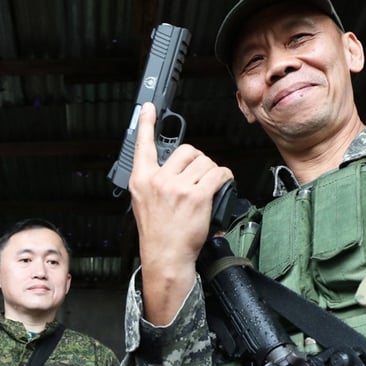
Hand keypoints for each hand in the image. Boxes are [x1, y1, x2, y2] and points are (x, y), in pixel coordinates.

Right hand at [129, 102, 233, 324]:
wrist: (165, 257)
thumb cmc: (158, 234)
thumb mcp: (144, 203)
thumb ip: (154, 181)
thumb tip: (175, 167)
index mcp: (142, 180)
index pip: (142, 145)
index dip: (146, 123)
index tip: (148, 108)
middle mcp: (158, 180)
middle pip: (186, 151)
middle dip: (197, 162)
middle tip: (197, 180)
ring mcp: (177, 187)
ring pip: (205, 162)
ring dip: (211, 173)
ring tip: (206, 190)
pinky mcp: (197, 195)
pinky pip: (218, 174)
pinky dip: (224, 179)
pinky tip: (219, 189)